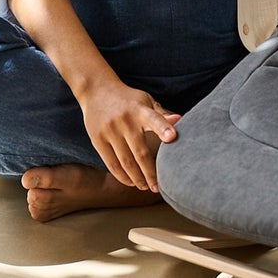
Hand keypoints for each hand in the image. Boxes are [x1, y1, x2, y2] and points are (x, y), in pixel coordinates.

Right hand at [77, 77, 180, 191]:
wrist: (96, 90)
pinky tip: (130, 182)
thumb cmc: (128, 99)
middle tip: (158, 187)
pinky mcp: (97, 139)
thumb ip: (161, 114)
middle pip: (140, 152)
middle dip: (151, 173)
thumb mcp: (145, 101)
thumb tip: (180, 120)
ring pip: (125, 162)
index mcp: (140, 110)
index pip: (154, 119)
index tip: (173, 137)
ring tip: (145, 187)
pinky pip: (111, 163)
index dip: (164, 128)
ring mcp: (110, 131)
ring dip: (137, 178)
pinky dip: (121, 176)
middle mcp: (125, 121)